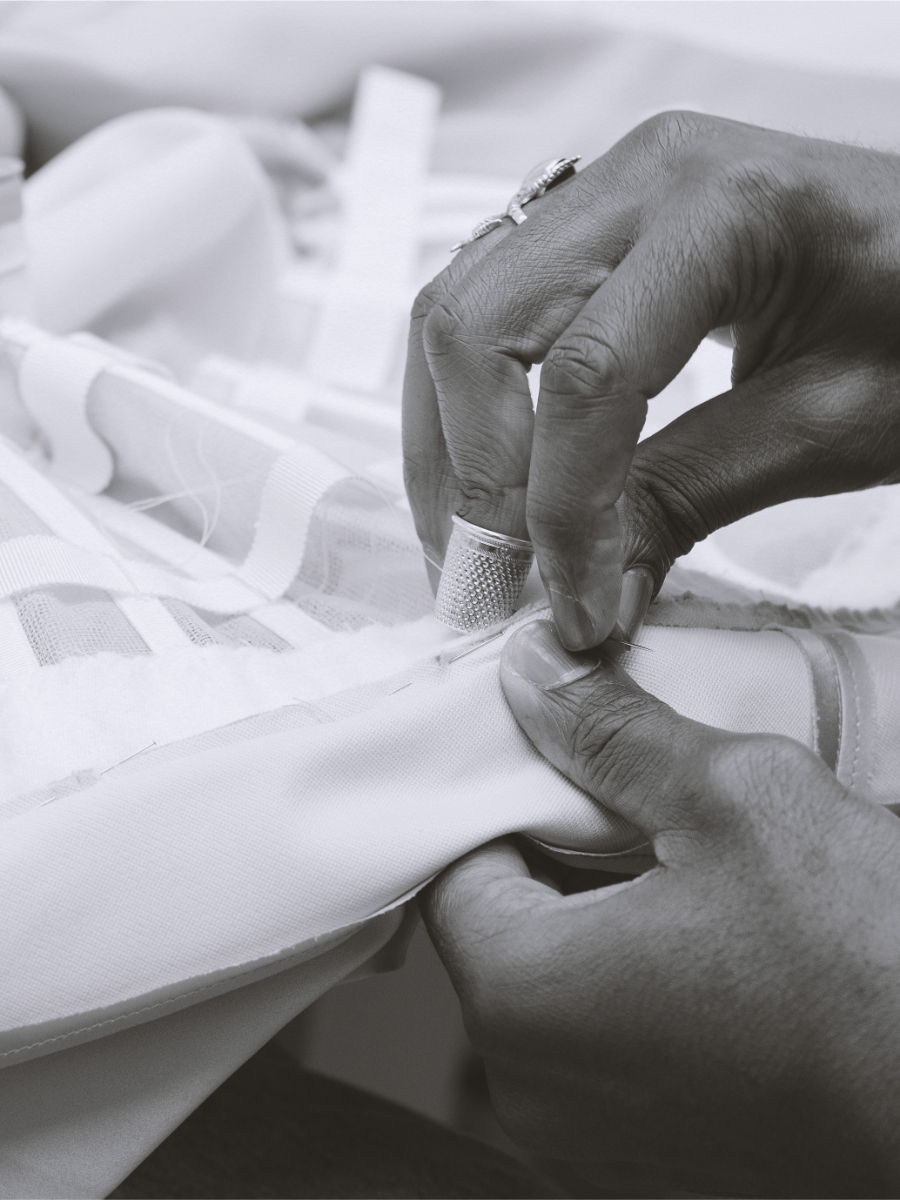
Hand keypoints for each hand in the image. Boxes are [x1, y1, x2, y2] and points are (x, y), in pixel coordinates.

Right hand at [404, 113, 899, 647]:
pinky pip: (483, 311)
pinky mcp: (588, 230)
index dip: (561, 513)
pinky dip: (467, 407)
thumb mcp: (830, 425)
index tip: (573, 609)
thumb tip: (583, 598)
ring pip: (455, 315)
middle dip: (469, 477)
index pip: (587, 375)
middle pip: (475, 326)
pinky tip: (490, 482)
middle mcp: (639, 177)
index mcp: (723, 207)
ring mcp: (603, 194)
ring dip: (448, 446)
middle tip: (489, 586)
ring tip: (476, 548)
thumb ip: (690, 499)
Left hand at [421, 620, 899, 1196]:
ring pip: (550, 988)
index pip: (451, 867)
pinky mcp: (645, 1165)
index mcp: (525, 998)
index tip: (546, 756)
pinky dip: (628, 987)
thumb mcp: (734, 801)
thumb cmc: (868, 963)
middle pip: (498, 927)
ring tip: (675, 874)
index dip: (497, 797)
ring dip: (592, 920)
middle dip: (548, 855)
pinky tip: (704, 950)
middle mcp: (531, 1090)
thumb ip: (609, 732)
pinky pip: (597, 1048)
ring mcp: (587, 1142)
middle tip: (624, 801)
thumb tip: (533, 673)